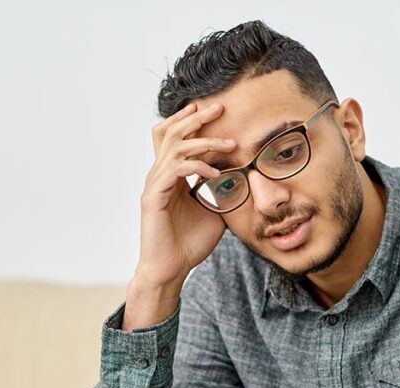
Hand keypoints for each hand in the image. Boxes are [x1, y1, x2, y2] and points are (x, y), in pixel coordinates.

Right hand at [124, 102, 236, 329]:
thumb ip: (224, 191)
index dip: (195, 122)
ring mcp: (154, 184)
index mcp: (170, 175)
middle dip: (196, 116)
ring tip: (229, 143)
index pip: (177, 137)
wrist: (171, 269)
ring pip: (174, 146)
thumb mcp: (216, 211)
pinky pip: (174, 170)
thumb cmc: (190, 243)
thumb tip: (246, 177)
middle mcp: (159, 174)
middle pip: (171, 131)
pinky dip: (196, 167)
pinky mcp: (153, 197)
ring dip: (203, 141)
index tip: (220, 112)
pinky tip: (216, 173)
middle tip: (220, 106)